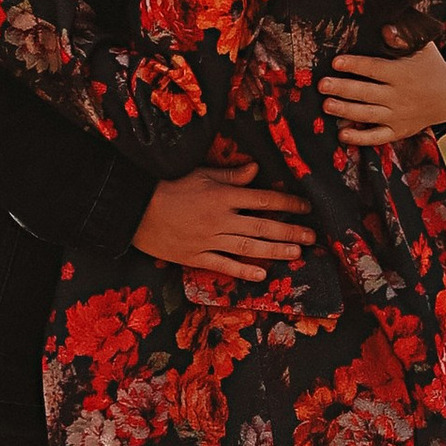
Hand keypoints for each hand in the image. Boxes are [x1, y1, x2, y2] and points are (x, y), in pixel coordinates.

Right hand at [135, 172, 311, 283]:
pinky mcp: (195, 257)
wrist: (133, 208)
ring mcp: (208, 241)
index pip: (263, 199)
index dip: (287, 203)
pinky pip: (224, 266)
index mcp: (222, 195)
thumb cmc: (166, 185)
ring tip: (296, 253)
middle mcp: (220, 219)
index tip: (305, 206)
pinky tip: (261, 275)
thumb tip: (256, 170)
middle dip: (290, 231)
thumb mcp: (199, 173)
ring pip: (249, 248)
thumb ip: (230, 175)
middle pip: (262, 226)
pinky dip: (243, 271)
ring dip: (275, 251)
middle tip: (311, 236)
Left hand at [322, 39, 445, 145]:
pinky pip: (378, 136)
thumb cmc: (429, 66)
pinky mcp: (398, 131)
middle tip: (322, 85)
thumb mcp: (423, 48)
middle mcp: (399, 96)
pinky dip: (361, 138)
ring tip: (326, 105)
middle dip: (343, 89)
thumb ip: (403, 38)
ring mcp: (398, 116)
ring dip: (346, 111)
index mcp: (402, 74)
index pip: (374, 69)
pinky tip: (342, 134)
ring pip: (368, 114)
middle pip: (367, 93)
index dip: (355, 65)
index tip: (336, 62)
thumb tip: (385, 29)